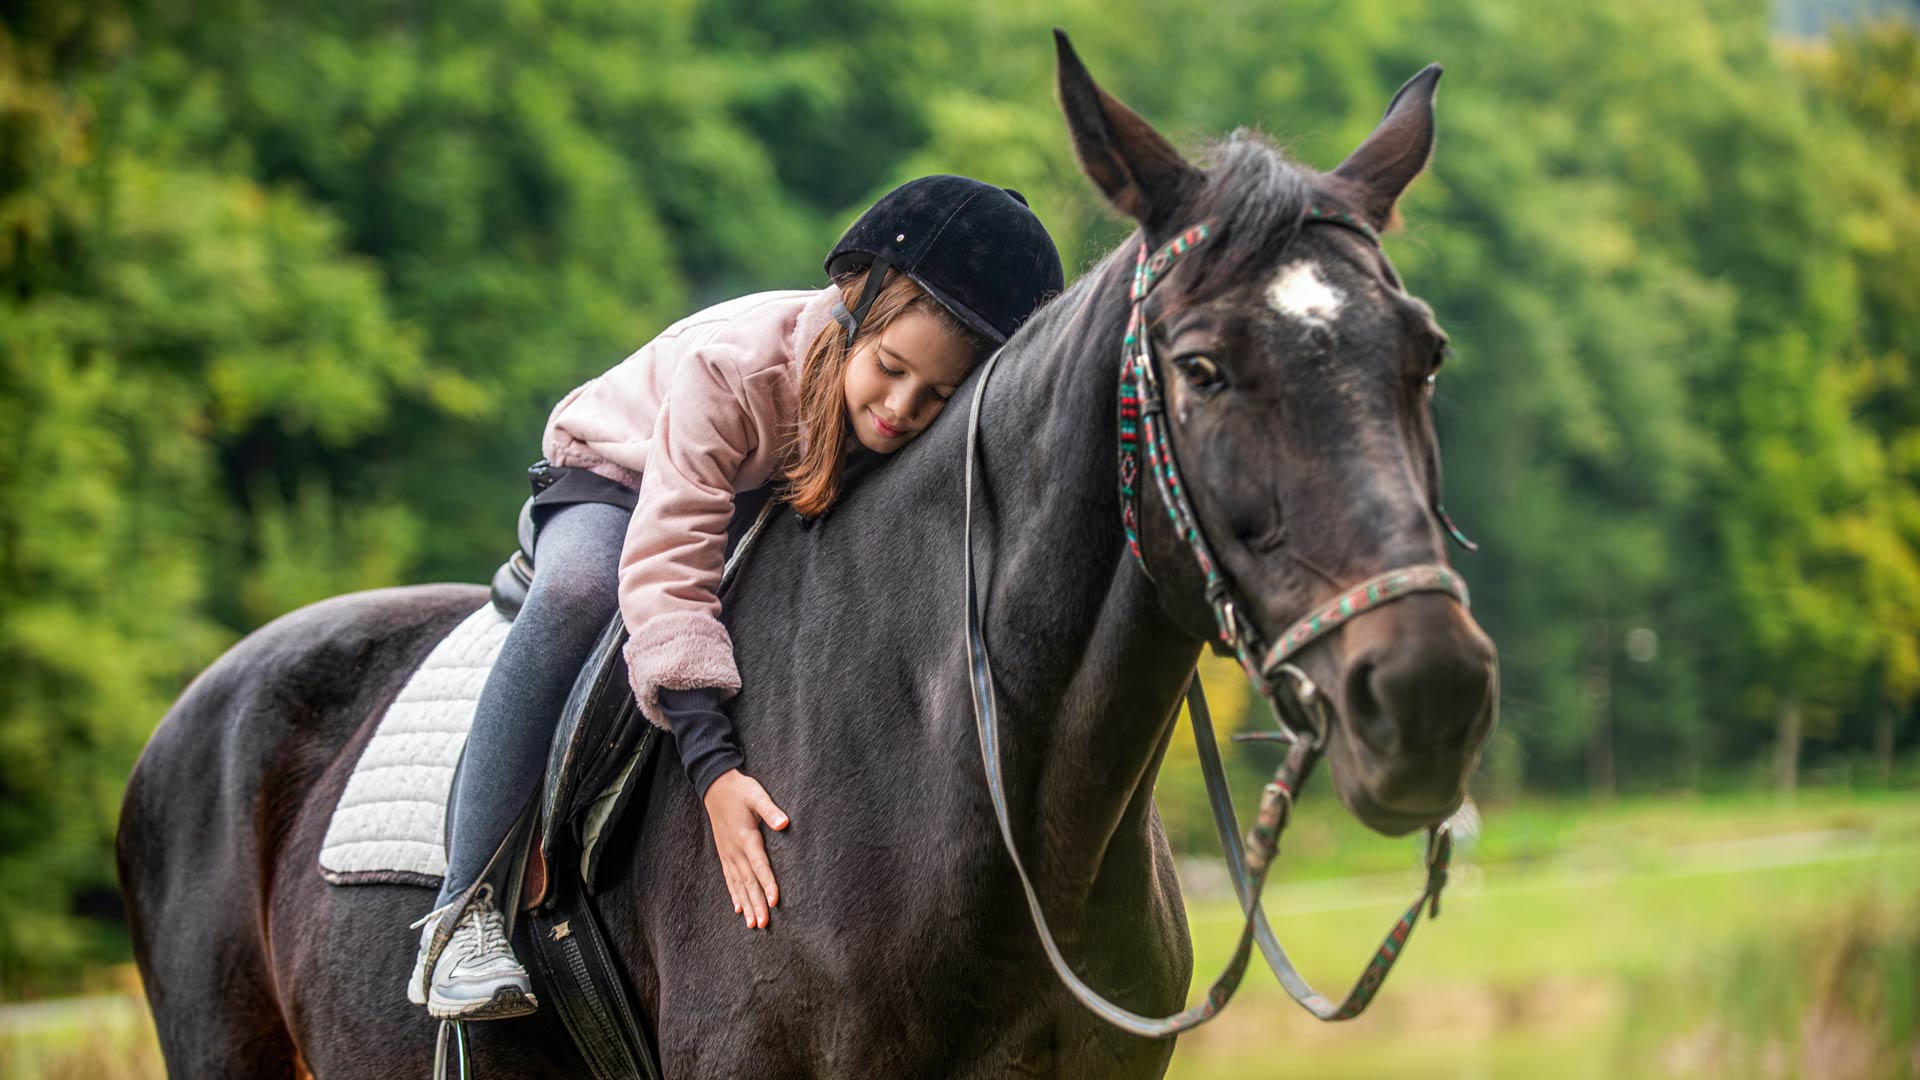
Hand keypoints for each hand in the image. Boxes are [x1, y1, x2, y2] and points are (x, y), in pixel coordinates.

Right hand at [701, 769, 788, 928]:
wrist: (715, 786)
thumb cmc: (740, 790)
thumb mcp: (757, 795)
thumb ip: (770, 810)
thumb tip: (784, 823)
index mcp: (746, 838)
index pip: (759, 865)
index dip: (768, 884)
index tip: (774, 901)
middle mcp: (735, 850)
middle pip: (748, 882)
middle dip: (756, 903)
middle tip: (763, 924)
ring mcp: (728, 854)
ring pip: (738, 885)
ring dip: (746, 905)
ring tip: (753, 924)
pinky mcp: (724, 853)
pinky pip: (729, 879)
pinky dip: (734, 895)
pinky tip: (738, 909)